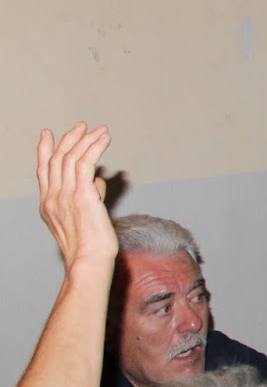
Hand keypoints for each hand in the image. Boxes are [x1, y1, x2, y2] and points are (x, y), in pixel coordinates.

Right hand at [36, 123, 116, 275]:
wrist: (89, 260)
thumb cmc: (91, 246)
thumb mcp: (85, 218)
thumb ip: (88, 196)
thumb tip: (97, 181)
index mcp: (48, 204)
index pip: (43, 171)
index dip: (44, 150)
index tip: (47, 134)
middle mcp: (52, 198)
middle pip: (56, 160)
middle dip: (68, 139)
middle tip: (81, 126)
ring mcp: (64, 196)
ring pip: (70, 158)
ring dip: (86, 141)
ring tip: (100, 130)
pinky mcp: (81, 195)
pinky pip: (85, 163)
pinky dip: (94, 147)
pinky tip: (104, 139)